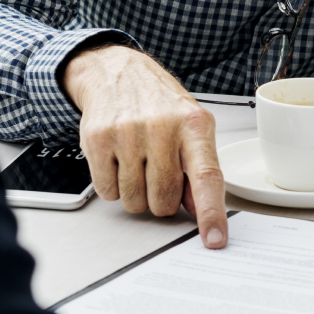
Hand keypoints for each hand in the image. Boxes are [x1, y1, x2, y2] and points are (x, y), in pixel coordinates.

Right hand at [64, 45, 227, 248]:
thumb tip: (202, 212)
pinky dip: (113, 186)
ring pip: (135, 201)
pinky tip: (118, 160)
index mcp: (194, 125)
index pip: (207, 177)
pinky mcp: (98, 140)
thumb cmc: (159, 105)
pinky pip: (108, 192)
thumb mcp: (190, 128)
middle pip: (164, 200)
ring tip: (137, 162)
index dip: (212, 213)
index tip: (215, 239)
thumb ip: (199, 169)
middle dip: (161, 198)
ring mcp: (128, 133)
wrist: (118, 73)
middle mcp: (162, 127)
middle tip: (157, 172)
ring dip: (136, 193)